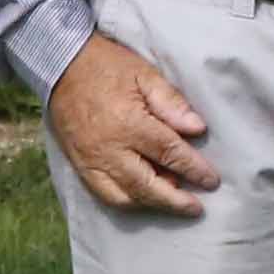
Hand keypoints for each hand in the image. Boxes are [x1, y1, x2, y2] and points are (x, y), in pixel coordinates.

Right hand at [46, 30, 218, 214]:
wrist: (61, 66)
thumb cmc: (108, 67)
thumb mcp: (145, 74)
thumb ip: (171, 102)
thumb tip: (197, 128)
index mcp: (128, 124)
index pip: (168, 153)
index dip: (193, 169)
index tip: (212, 181)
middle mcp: (109, 149)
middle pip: (147, 186)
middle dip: (174, 200)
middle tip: (196, 208)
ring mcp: (91, 161)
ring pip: (124, 197)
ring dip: (151, 205)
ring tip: (173, 203)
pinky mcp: (80, 166)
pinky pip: (103, 195)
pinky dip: (127, 203)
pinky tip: (144, 200)